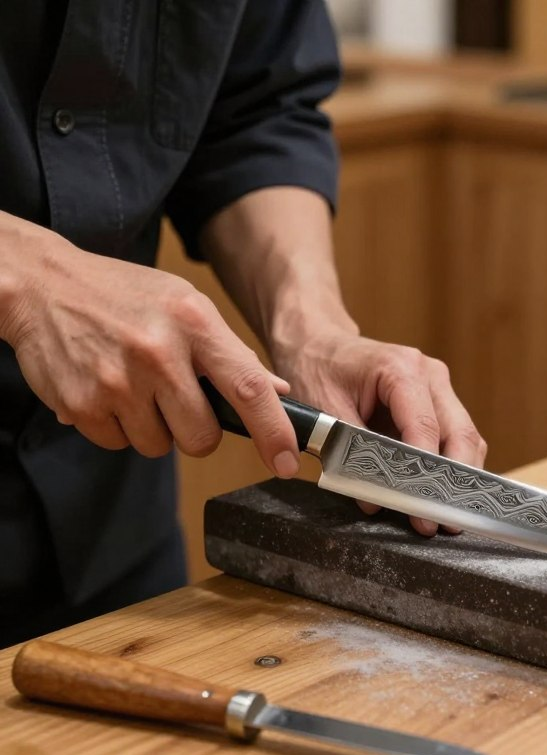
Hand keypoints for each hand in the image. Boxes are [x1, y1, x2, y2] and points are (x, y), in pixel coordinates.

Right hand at [0, 215, 300, 476]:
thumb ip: (232, 352)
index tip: (288, 463)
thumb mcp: (188, 306)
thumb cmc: (127, 297)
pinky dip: (118, 427)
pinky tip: (108, 390)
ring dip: (154, 428)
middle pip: (202, 437)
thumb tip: (278, 391)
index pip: (248, 388)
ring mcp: (117, 381)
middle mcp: (158, 353)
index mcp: (195, 323)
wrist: (45, 286)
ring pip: (160, 446)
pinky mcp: (82, 405)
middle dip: (196, 431)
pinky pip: (119, 444)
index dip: (274, 432)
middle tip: (175, 398)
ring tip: (135, 385)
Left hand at [272, 330, 486, 535]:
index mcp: (401, 368)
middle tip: (445, 522)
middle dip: (453, 480)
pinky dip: (450, 464)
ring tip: (445, 514)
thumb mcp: (325, 410)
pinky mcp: (437, 399)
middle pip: (459, 433)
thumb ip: (351, 453)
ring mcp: (438, 385)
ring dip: (457, 475)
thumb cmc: (318, 369)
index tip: (422, 510)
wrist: (318, 343)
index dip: (425, 473)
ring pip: (465, 436)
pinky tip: (439, 491)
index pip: (426, 428)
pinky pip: (454, 435)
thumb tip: (372, 500)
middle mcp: (429, 373)